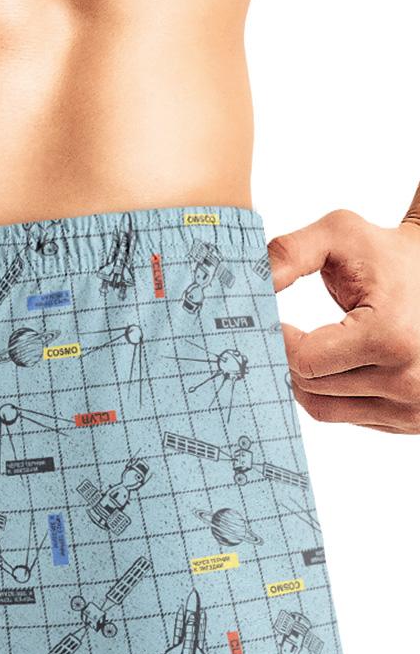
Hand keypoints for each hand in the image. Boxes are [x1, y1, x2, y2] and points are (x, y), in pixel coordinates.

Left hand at [267, 210, 419, 432]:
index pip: (305, 360)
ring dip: (304, 379)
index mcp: (392, 336)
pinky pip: (346, 416)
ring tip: (309, 346)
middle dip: (288, 358)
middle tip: (283, 332)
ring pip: (322, 408)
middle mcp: (408, 378)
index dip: (277, 340)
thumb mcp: (340, 234)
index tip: (269, 322)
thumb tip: (250, 285)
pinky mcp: (409, 419)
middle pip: (310, 386)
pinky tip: (335, 363)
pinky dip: (330, 391)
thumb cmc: (388, 253)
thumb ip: (289, 254)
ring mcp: (412, 405)